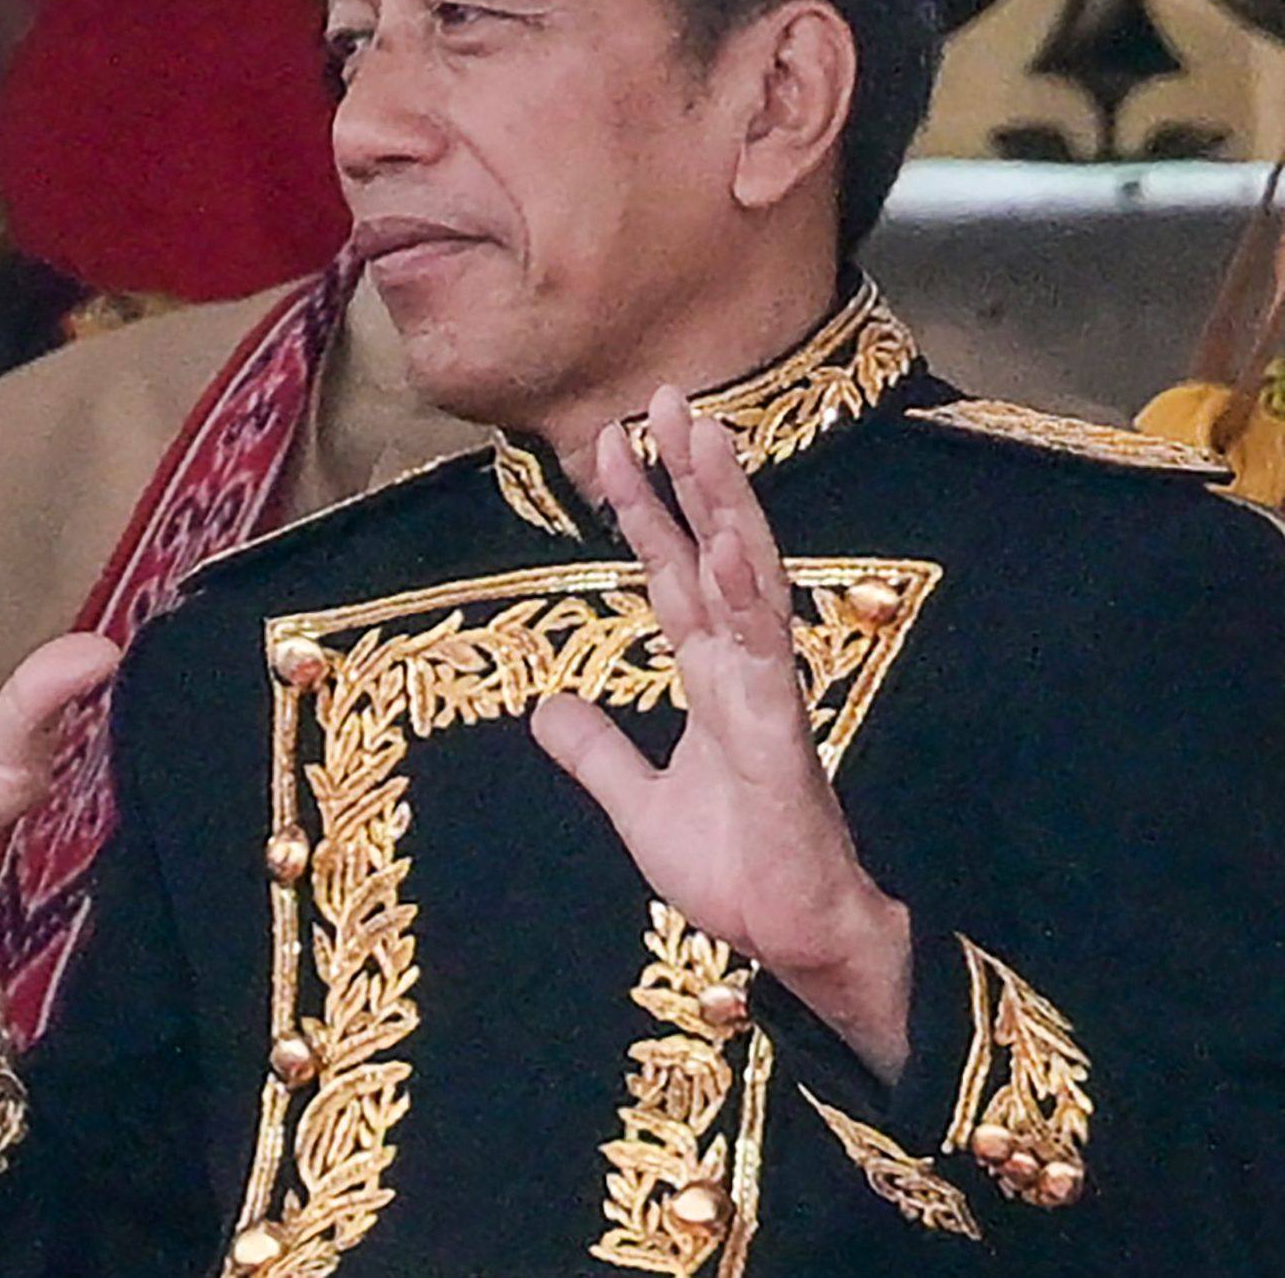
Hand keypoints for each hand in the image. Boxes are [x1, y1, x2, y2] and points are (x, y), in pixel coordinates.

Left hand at [532, 389, 913, 1080]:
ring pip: (744, 577)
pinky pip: (760, 648)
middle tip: (668, 395)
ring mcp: (765, 691)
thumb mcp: (638, 803)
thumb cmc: (735, 870)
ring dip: (722, 505)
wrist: (787, 937)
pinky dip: (740, 593)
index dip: (644, 508)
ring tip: (702, 435)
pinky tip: (721, 543)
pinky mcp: (778, 731)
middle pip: (713, 548)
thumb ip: (597, 752)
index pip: (670, 571)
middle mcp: (741, 667)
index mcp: (710, 676)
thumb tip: (545, 708)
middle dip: (691, 474)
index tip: (612, 442)